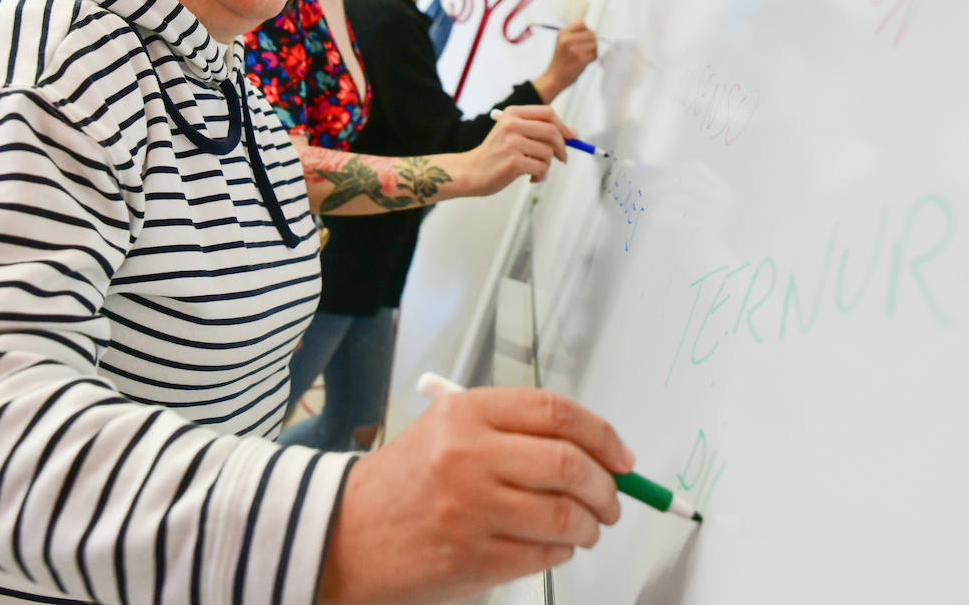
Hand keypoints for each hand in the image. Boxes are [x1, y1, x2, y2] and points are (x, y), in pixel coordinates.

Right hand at [318, 387, 633, 604]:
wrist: (347, 533)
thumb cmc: (407, 482)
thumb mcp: (450, 431)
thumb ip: (516, 432)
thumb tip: (596, 451)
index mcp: (465, 413)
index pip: (556, 413)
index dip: (603, 435)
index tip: (621, 457)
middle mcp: (468, 455)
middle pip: (569, 464)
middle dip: (607, 488)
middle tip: (613, 499)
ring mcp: (470, 508)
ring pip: (565, 515)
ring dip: (589, 526)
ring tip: (585, 527)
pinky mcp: (473, 556)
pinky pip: (545, 554)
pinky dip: (563, 552)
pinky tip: (553, 546)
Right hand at [456, 104, 575, 195]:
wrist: (470, 171)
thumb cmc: (495, 154)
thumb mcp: (514, 134)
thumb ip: (541, 131)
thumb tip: (574, 133)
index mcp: (512, 113)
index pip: (548, 113)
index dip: (563, 126)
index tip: (571, 138)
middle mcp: (512, 125)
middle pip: (552, 132)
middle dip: (562, 147)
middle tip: (561, 158)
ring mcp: (512, 143)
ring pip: (548, 153)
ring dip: (547, 165)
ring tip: (535, 170)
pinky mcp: (514, 162)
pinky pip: (542, 168)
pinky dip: (541, 175)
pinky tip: (530, 177)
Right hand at [532, 20, 597, 102]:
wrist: (554, 77)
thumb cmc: (561, 61)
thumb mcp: (561, 42)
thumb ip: (574, 34)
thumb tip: (592, 31)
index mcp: (562, 33)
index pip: (582, 22)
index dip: (585, 30)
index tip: (582, 38)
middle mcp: (567, 40)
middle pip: (591, 33)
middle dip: (591, 42)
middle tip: (584, 50)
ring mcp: (574, 49)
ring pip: (595, 44)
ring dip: (592, 51)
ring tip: (583, 56)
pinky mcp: (580, 59)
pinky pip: (594, 55)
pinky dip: (591, 59)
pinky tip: (583, 62)